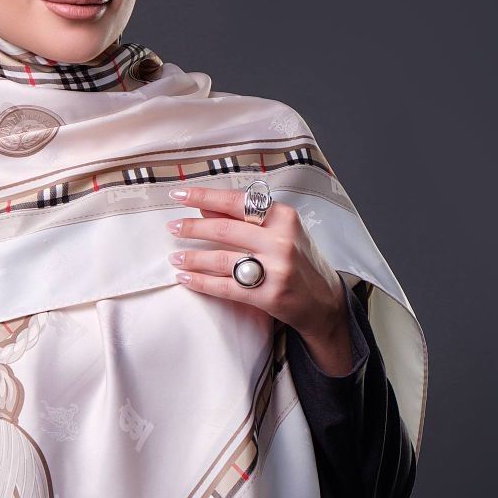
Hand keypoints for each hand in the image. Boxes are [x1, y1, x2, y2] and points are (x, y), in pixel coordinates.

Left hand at [165, 184, 354, 374]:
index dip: (204, 195)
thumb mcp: (279, 232)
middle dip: (192, 228)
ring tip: (176, 257)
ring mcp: (276, 268)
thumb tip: (205, 205)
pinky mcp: (268, 295)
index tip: (180, 195)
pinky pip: (225, 287)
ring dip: (192, 257)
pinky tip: (186, 278)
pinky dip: (201, 282)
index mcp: (284, 217)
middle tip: (172, 227)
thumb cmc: (299, 261)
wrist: (324, 301)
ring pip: (221, 259)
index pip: (236, 201)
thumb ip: (244, 218)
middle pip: (224, 228)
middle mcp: (281, 240)